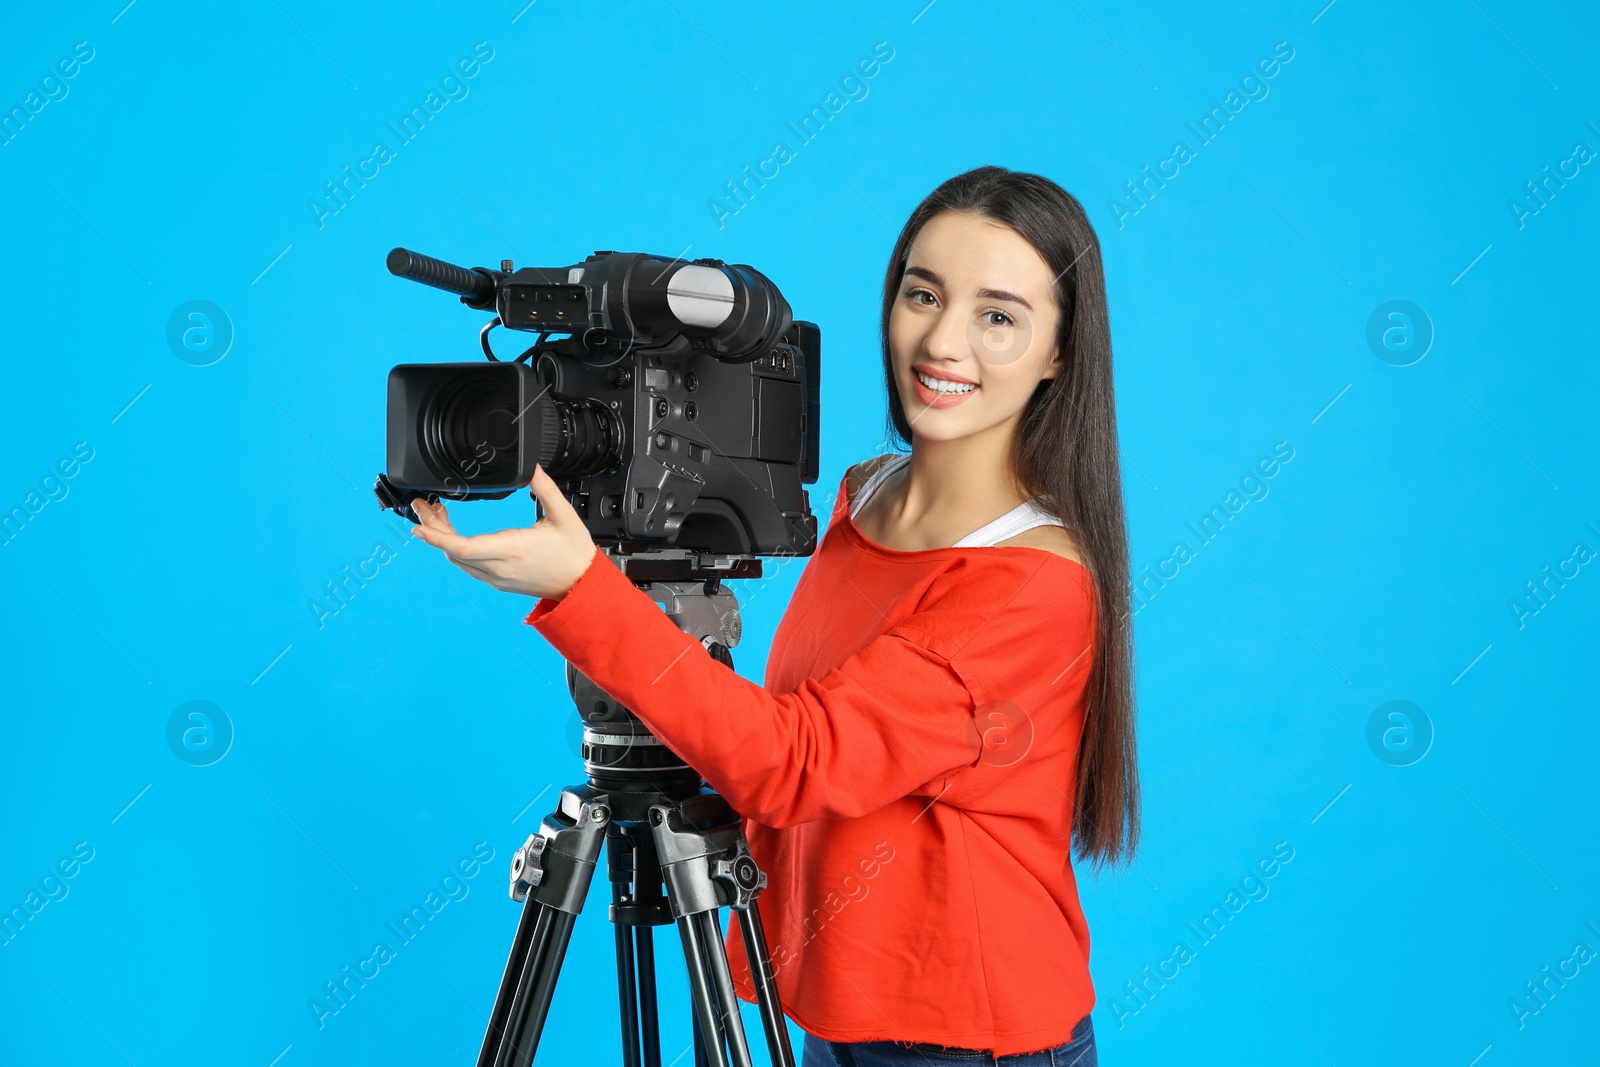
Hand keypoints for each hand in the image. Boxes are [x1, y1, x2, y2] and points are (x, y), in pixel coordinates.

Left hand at [410, 464, 596, 599]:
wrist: (581, 586)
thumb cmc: (574, 554)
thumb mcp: (564, 515)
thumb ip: (545, 488)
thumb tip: (531, 467)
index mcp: (512, 549)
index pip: (462, 546)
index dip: (435, 536)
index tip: (418, 524)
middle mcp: (499, 568)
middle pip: (452, 550)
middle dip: (431, 528)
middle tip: (421, 506)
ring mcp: (496, 577)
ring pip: (457, 560)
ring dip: (442, 539)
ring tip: (435, 515)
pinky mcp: (498, 581)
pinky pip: (467, 566)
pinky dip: (454, 549)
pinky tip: (453, 535)